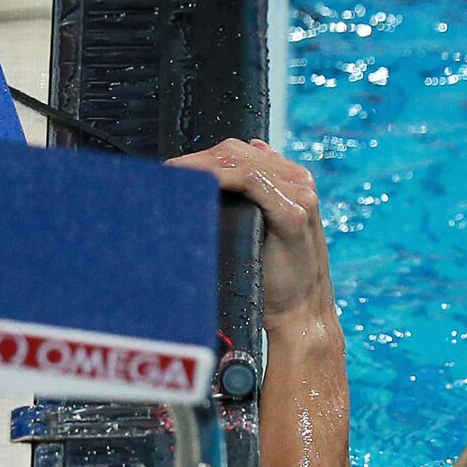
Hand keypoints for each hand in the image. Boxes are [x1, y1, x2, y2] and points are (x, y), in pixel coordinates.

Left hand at [166, 139, 329, 325]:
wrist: (300, 316)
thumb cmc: (278, 282)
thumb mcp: (263, 233)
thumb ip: (250, 203)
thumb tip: (214, 181)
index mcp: (291, 183)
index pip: (238, 153)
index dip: (201, 157)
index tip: (171, 170)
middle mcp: (299, 182)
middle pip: (235, 151)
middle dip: (196, 159)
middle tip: (165, 174)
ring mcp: (300, 195)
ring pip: (238, 160)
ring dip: (200, 165)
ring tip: (171, 176)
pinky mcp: (293, 212)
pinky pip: (249, 179)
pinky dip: (218, 176)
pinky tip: (197, 183)